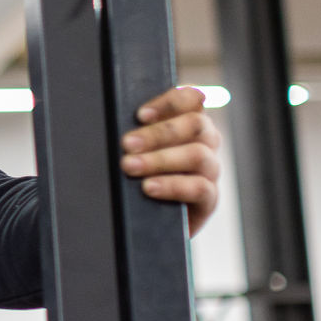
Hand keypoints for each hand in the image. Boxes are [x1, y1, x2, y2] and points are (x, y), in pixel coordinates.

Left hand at [120, 86, 222, 235]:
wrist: (144, 220)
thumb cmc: (134, 176)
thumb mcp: (133, 150)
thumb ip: (134, 133)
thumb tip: (111, 122)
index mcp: (188, 124)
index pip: (192, 100)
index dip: (170, 102)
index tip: (140, 114)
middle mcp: (205, 143)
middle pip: (196, 125)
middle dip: (158, 133)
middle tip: (126, 144)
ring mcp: (209, 171)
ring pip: (198, 155)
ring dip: (161, 159)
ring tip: (130, 167)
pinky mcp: (208, 199)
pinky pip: (200, 188)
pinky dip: (173, 186)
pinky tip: (150, 188)